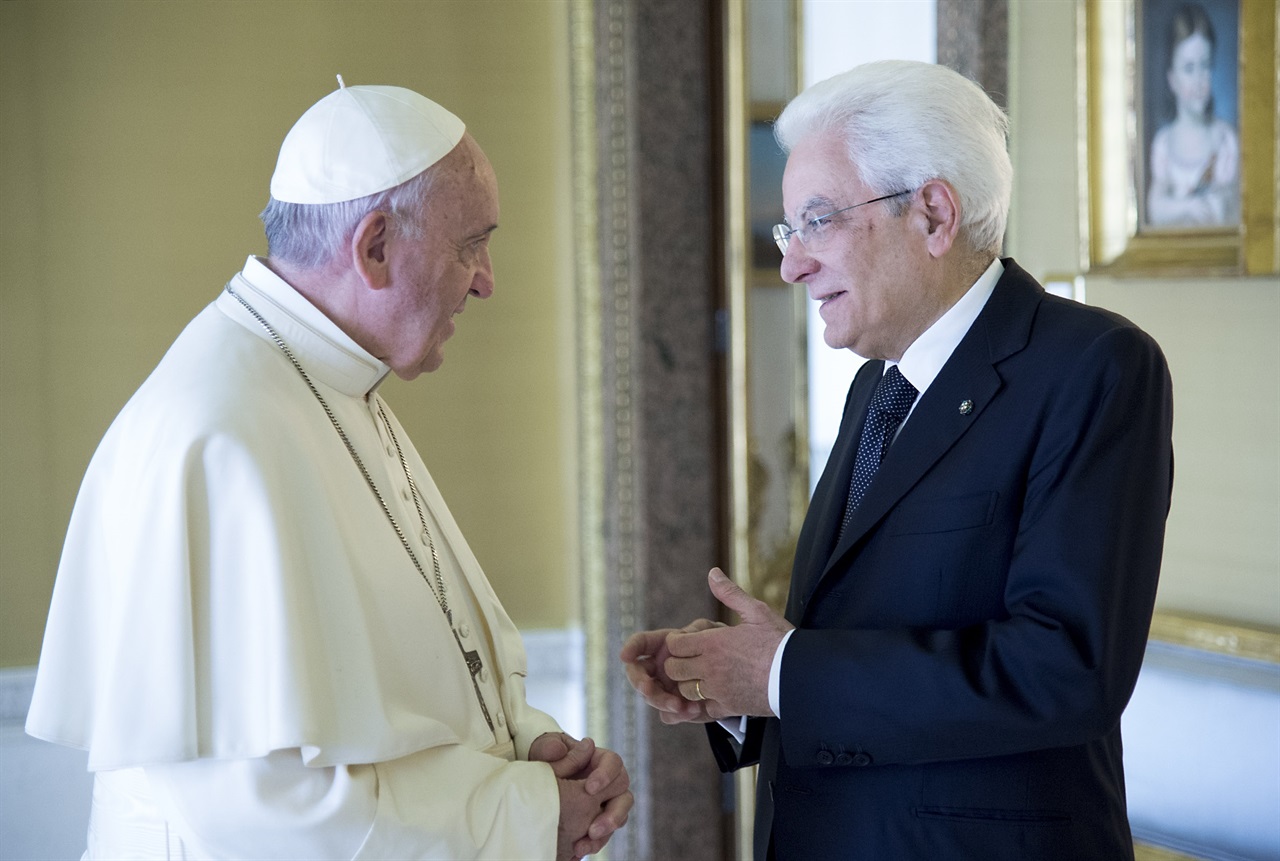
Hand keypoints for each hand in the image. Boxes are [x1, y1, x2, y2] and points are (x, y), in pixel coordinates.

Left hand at [531, 733, 631, 859]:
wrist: (536, 785)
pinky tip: (577, 850)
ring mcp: (605, 803)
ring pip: (619, 818)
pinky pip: (605, 835)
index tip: (589, 788)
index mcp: (598, 760)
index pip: (614, 762)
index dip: (606, 775)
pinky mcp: (598, 821)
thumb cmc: (543, 761)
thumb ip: (548, 748)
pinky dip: (593, 844)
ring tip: (583, 845)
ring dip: (605, 834)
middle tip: (593, 828)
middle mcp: (608, 782)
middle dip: (612, 814)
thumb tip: (559, 749)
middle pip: (624, 794)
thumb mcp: (541, 751)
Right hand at [621, 619, 723, 724]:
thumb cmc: (718, 646)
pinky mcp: (674, 708)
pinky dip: (678, 715)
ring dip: (662, 702)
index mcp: (662, 646)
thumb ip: (698, 629)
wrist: (731, 675)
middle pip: (638, 675)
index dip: (630, 648)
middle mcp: (657, 668)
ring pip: (651, 698)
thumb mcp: (711, 632)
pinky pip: (668, 715)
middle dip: (640, 682)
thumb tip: (678, 636)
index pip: (640, 643)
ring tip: (681, 705)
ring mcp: (664, 690)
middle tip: (648, 688)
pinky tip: (694, 710)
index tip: (625, 656)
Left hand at [664, 568, 793, 718]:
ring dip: (689, 682)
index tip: (687, 640)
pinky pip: (703, 709)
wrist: (800, 676)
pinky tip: (716, 694)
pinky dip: (705, 702)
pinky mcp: (728, 707)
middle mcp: (709, 668)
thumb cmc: (780, 641)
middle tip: (691, 658)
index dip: (677, 641)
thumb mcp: (757, 611)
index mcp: (713, 643)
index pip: (674, 644)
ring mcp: (718, 690)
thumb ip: (730, 593)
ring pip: (685, 690)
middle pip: (673, 669)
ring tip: (703, 676)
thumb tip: (712, 574)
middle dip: (677, 662)